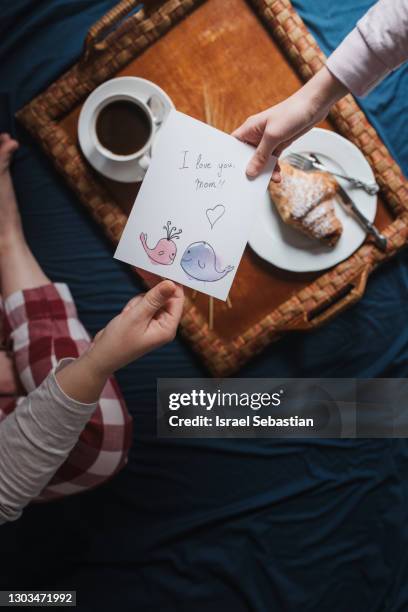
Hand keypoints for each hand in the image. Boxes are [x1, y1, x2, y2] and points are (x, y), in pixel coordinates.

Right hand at [86, 280, 183, 377]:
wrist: (101, 356)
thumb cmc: (118, 341)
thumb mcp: (136, 316)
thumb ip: (154, 299)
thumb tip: (171, 283)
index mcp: (168, 328)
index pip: (177, 299)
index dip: (171, 283)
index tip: (162, 267)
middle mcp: (164, 325)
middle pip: (164, 297)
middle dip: (148, 296)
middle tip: (137, 295)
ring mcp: (154, 323)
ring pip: (150, 299)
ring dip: (138, 302)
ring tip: (127, 316)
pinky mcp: (144, 321)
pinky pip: (142, 304)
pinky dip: (133, 307)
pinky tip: (125, 317)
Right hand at [232, 67, 346, 179]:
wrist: (314, 105)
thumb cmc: (292, 112)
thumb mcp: (273, 136)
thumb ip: (261, 155)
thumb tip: (250, 171)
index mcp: (250, 128)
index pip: (234, 145)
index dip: (231, 158)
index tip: (233, 172)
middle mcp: (257, 134)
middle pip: (248, 156)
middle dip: (251, 168)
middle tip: (253, 180)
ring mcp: (268, 139)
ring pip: (261, 160)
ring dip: (265, 171)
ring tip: (271, 179)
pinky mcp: (279, 143)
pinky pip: (272, 159)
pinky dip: (274, 167)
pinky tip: (277, 174)